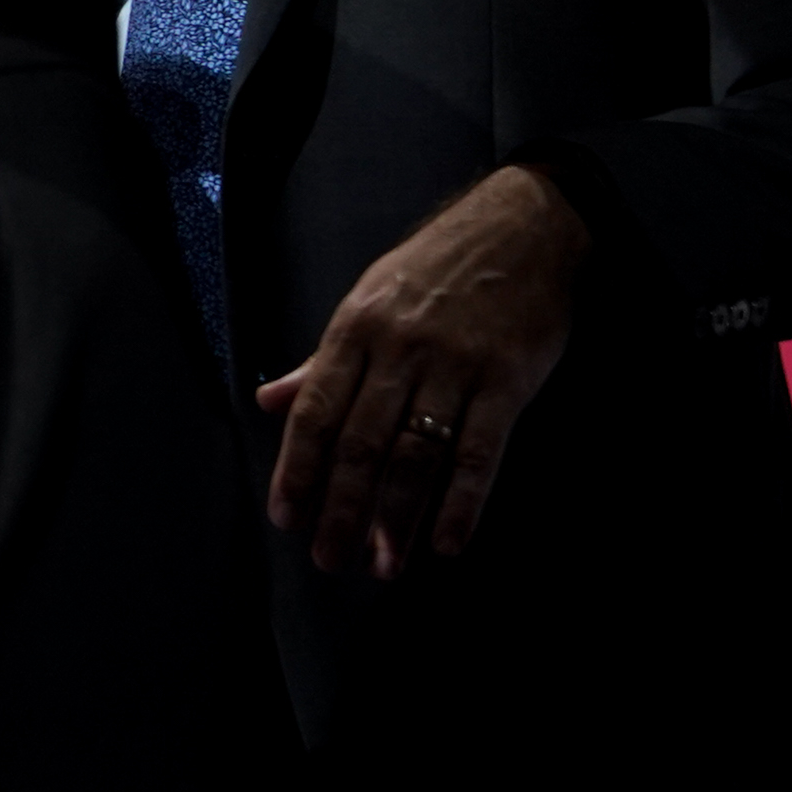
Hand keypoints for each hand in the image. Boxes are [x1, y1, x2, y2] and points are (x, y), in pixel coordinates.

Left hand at [261, 163, 585, 574]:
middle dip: (341, 508)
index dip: (296, 468)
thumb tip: (267, 402)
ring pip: (415, 454)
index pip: (314, 411)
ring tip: (384, 564)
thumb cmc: (437, 268)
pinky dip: (462, 501)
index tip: (286, 517)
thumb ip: (321, 361)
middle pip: (360, 443)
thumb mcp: (368, 300)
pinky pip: (479, 451)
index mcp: (355, 330)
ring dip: (396, 517)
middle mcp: (398, 350)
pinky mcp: (508, 379)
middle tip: (329, 560)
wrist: (524, 227)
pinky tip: (447, 542)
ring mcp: (454, 365)